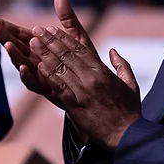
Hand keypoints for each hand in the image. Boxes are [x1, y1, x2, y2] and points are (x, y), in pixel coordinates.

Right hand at [0, 0, 97, 109]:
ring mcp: (39, 74)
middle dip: (4, 37)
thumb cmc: (82, 60)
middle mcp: (36, 59)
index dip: (5, 26)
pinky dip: (28, 76)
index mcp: (40, 46)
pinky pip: (34, 83)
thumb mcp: (76, 37)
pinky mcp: (46, 88)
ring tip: (8, 44)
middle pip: (16, 47)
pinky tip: (24, 68)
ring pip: (22, 63)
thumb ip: (67, 18)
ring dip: (14, 55)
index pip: (19, 34)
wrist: (94, 87)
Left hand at [30, 24, 140, 150]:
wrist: (127, 134)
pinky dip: (48, 76)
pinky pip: (59, 88)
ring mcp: (82, 92)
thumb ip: (122, 65)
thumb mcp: (131, 84)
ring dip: (44, 54)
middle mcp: (91, 79)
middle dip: (50, 41)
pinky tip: (37, 66)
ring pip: (60, 68)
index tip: (52, 29)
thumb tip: (113, 51)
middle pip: (67, 55)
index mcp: (103, 72)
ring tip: (32, 43)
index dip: (64, 38)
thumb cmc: (129, 110)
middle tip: (37, 30)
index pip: (80, 49)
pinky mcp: (75, 106)